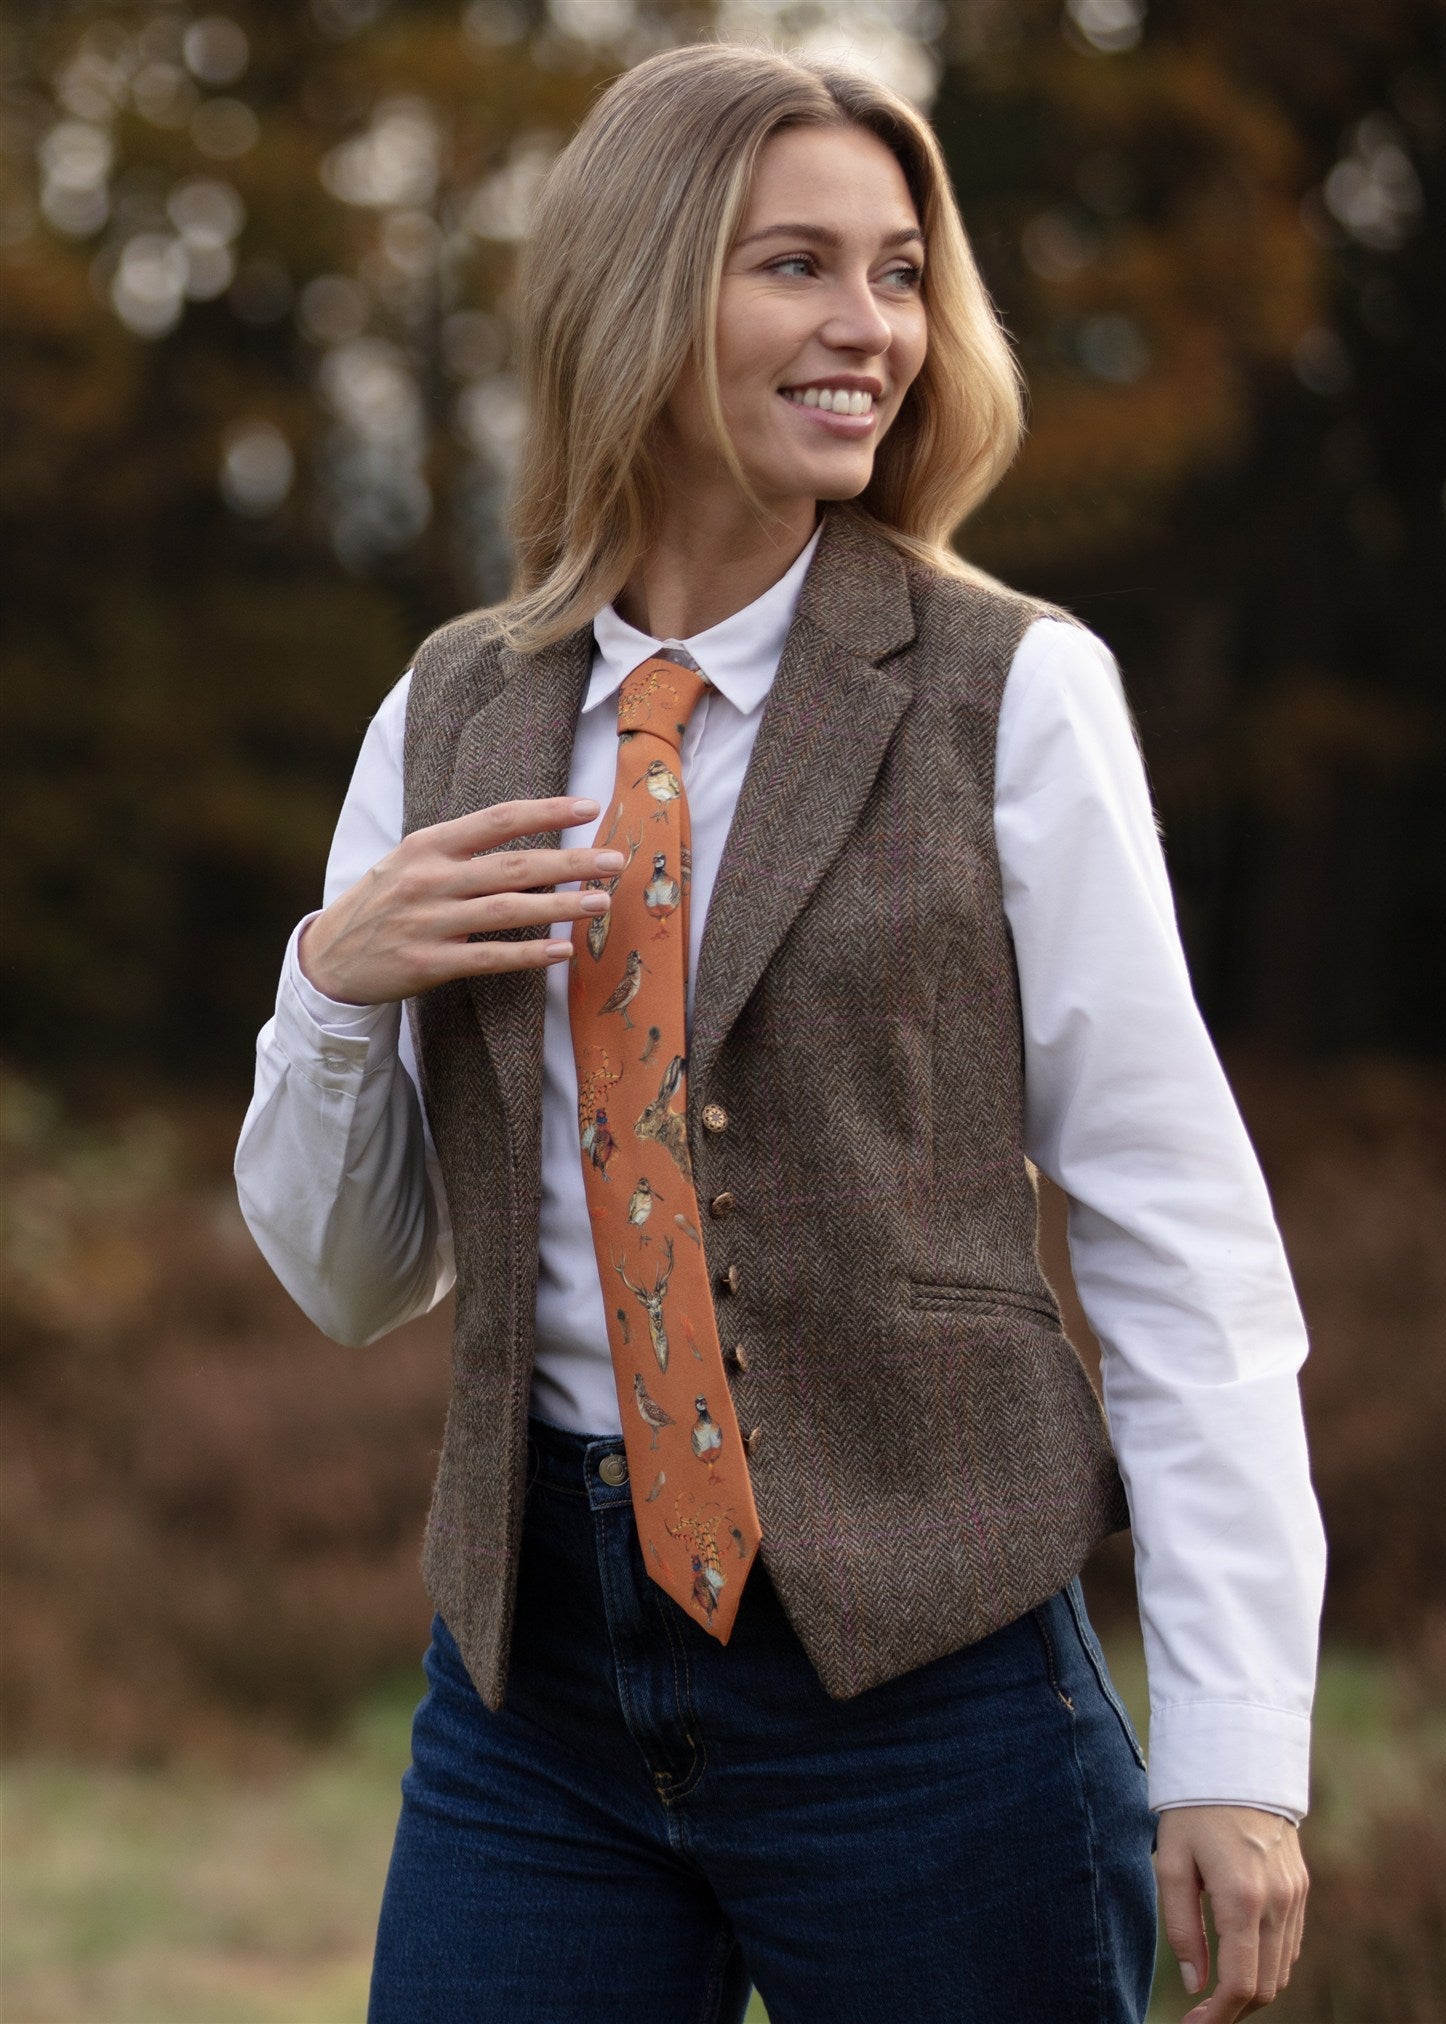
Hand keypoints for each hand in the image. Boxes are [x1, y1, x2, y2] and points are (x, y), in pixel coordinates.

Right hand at [297, 796, 622, 1004]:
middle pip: (513, 865)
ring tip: (601, 903)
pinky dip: (529, 953)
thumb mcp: (410, 862)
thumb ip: (461, 850)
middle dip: (571, 862)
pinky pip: (490, 957)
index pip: (498, 819)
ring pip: (508, 910)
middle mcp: (428, 878)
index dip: (547, 812)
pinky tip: (563, 950)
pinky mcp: (428, 963)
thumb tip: (530, 838)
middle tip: (616, 861)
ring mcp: (427, 922)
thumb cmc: (383, 903)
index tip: (591, 808)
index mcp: (428, 844)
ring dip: (561, 906)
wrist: (328, 958)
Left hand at [1156, 1805, 1307, 2019]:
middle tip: (1201, 2016)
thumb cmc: (1191, 1809)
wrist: (1236, 1758)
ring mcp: (1295, 1894)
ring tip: (1216, 1991)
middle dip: (1235, 2010)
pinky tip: (1240, 1958)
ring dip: (1253, 1989)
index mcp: (1241, 1898)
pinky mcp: (1301, 1885)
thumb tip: (1195, 1985)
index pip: (1240, 1984)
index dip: (1218, 2016)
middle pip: (1267, 1986)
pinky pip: (1289, 1942)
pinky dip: (1269, 1962)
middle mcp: (1277, 1901)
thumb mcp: (1170, 1863)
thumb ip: (1181, 1928)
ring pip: (1283, 1969)